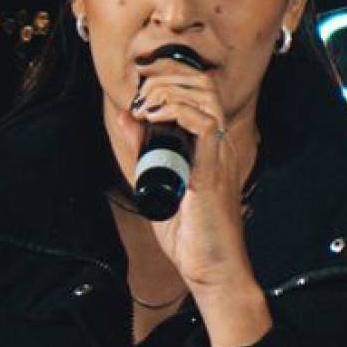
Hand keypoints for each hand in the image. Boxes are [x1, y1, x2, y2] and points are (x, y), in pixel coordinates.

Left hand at [127, 56, 254, 293]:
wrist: (213, 269)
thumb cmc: (193, 234)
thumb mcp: (157, 182)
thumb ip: (144, 151)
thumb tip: (127, 118)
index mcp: (209, 147)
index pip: (201, 91)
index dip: (172, 77)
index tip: (143, 87)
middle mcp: (219, 146)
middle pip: (204, 85)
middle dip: (167, 77)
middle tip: (140, 94)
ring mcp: (218, 157)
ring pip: (204, 97)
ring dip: (169, 90)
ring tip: (145, 104)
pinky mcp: (212, 172)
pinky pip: (203, 125)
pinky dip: (176, 111)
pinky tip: (155, 116)